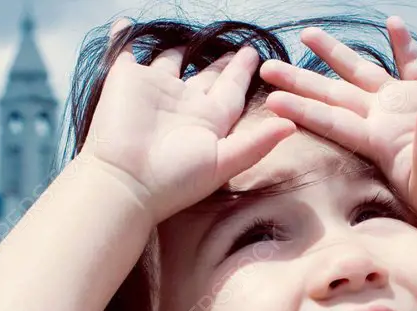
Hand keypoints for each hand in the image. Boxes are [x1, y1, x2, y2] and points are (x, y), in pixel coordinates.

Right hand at [83, 19, 295, 222]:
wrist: (125, 181)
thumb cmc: (175, 178)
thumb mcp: (223, 162)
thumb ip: (257, 143)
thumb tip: (293, 126)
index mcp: (208, 119)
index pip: (232, 90)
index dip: (243, 72)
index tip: (254, 54)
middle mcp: (183, 102)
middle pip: (205, 75)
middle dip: (218, 60)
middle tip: (233, 44)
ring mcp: (153, 89)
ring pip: (169, 60)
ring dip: (177, 47)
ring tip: (189, 34)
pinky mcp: (125, 79)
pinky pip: (125, 50)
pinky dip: (123, 36)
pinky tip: (125, 22)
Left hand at [259, 16, 416, 239]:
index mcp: (377, 140)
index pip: (333, 121)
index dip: (303, 110)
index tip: (273, 100)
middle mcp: (380, 118)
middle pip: (333, 94)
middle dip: (299, 80)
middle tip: (267, 66)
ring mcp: (401, 104)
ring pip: (361, 72)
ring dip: (335, 53)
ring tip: (307, 34)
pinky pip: (411, 64)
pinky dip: (403, 44)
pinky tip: (392, 22)